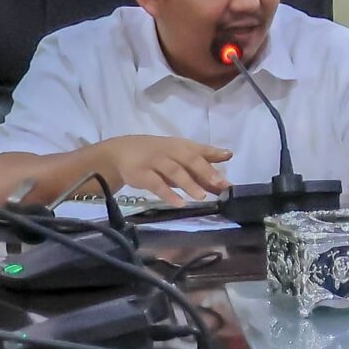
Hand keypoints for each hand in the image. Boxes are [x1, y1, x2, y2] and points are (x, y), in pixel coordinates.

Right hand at [88, 136, 231, 205]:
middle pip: (189, 159)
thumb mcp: (178, 157)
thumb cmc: (157, 155)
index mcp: (181, 146)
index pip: (199, 148)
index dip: (214, 152)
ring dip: (189, 183)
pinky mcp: (141, 174)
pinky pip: (156, 184)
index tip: (229, 155)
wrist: (120, 152)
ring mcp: (154, 162)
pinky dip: (168, 194)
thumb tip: (225, 176)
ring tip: (202, 196)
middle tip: (220, 184)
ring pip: (174, 171)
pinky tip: (179, 203)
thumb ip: (201, 167)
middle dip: (205, 171)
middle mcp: (169, 151)